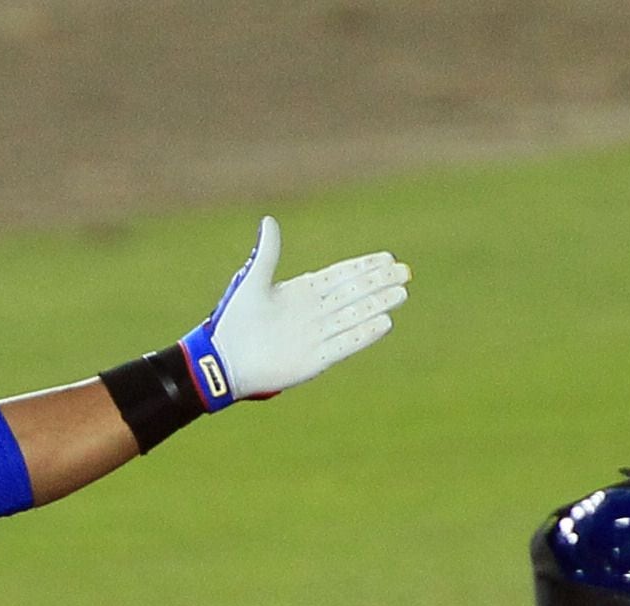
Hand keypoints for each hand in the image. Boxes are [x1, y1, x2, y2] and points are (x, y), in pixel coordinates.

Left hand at [179, 218, 409, 409]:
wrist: (223, 359)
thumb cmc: (234, 321)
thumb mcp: (252, 281)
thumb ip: (267, 253)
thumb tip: (269, 220)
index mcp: (301, 292)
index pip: (340, 276)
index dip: (363, 267)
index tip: (387, 257)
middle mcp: (314, 313)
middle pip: (354, 294)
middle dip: (379, 283)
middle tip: (405, 271)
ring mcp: (316, 336)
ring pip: (355, 317)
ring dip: (378, 305)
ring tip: (402, 293)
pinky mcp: (314, 360)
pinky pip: (345, 344)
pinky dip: (364, 334)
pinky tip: (385, 323)